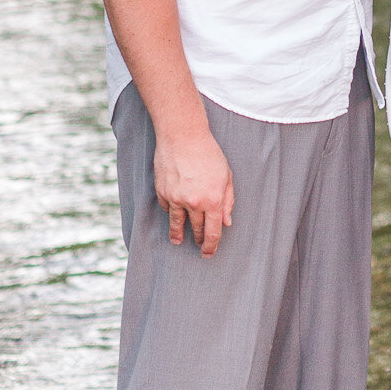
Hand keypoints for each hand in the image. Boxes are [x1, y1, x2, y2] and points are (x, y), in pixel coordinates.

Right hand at [154, 120, 234, 255]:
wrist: (182, 136)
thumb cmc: (209, 153)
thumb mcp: (226, 176)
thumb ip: (228, 201)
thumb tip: (226, 222)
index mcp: (213, 200)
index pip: (213, 232)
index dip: (211, 246)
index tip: (208, 253)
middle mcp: (193, 203)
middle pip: (196, 229)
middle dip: (198, 239)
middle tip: (199, 245)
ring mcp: (176, 198)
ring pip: (177, 223)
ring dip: (178, 234)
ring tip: (177, 241)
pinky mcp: (162, 192)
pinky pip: (167, 207)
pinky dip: (171, 210)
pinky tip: (173, 212)